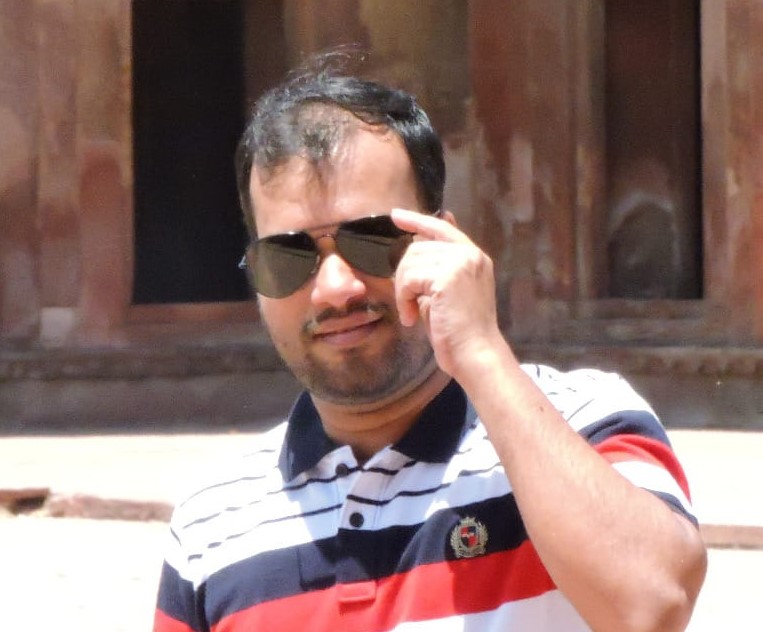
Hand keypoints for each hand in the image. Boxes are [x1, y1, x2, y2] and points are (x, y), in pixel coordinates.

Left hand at [391, 208, 503, 377]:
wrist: (475, 353)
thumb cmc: (460, 332)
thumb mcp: (446, 293)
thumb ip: (435, 270)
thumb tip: (415, 249)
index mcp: (474, 257)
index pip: (442, 227)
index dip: (417, 220)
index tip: (397, 215)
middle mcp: (470, 255)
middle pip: (418, 248)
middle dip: (404, 275)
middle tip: (406, 303)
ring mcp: (460, 263)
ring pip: (410, 262)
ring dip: (402, 290)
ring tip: (410, 313)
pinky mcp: (447, 277)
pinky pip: (409, 279)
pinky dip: (403, 299)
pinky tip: (411, 318)